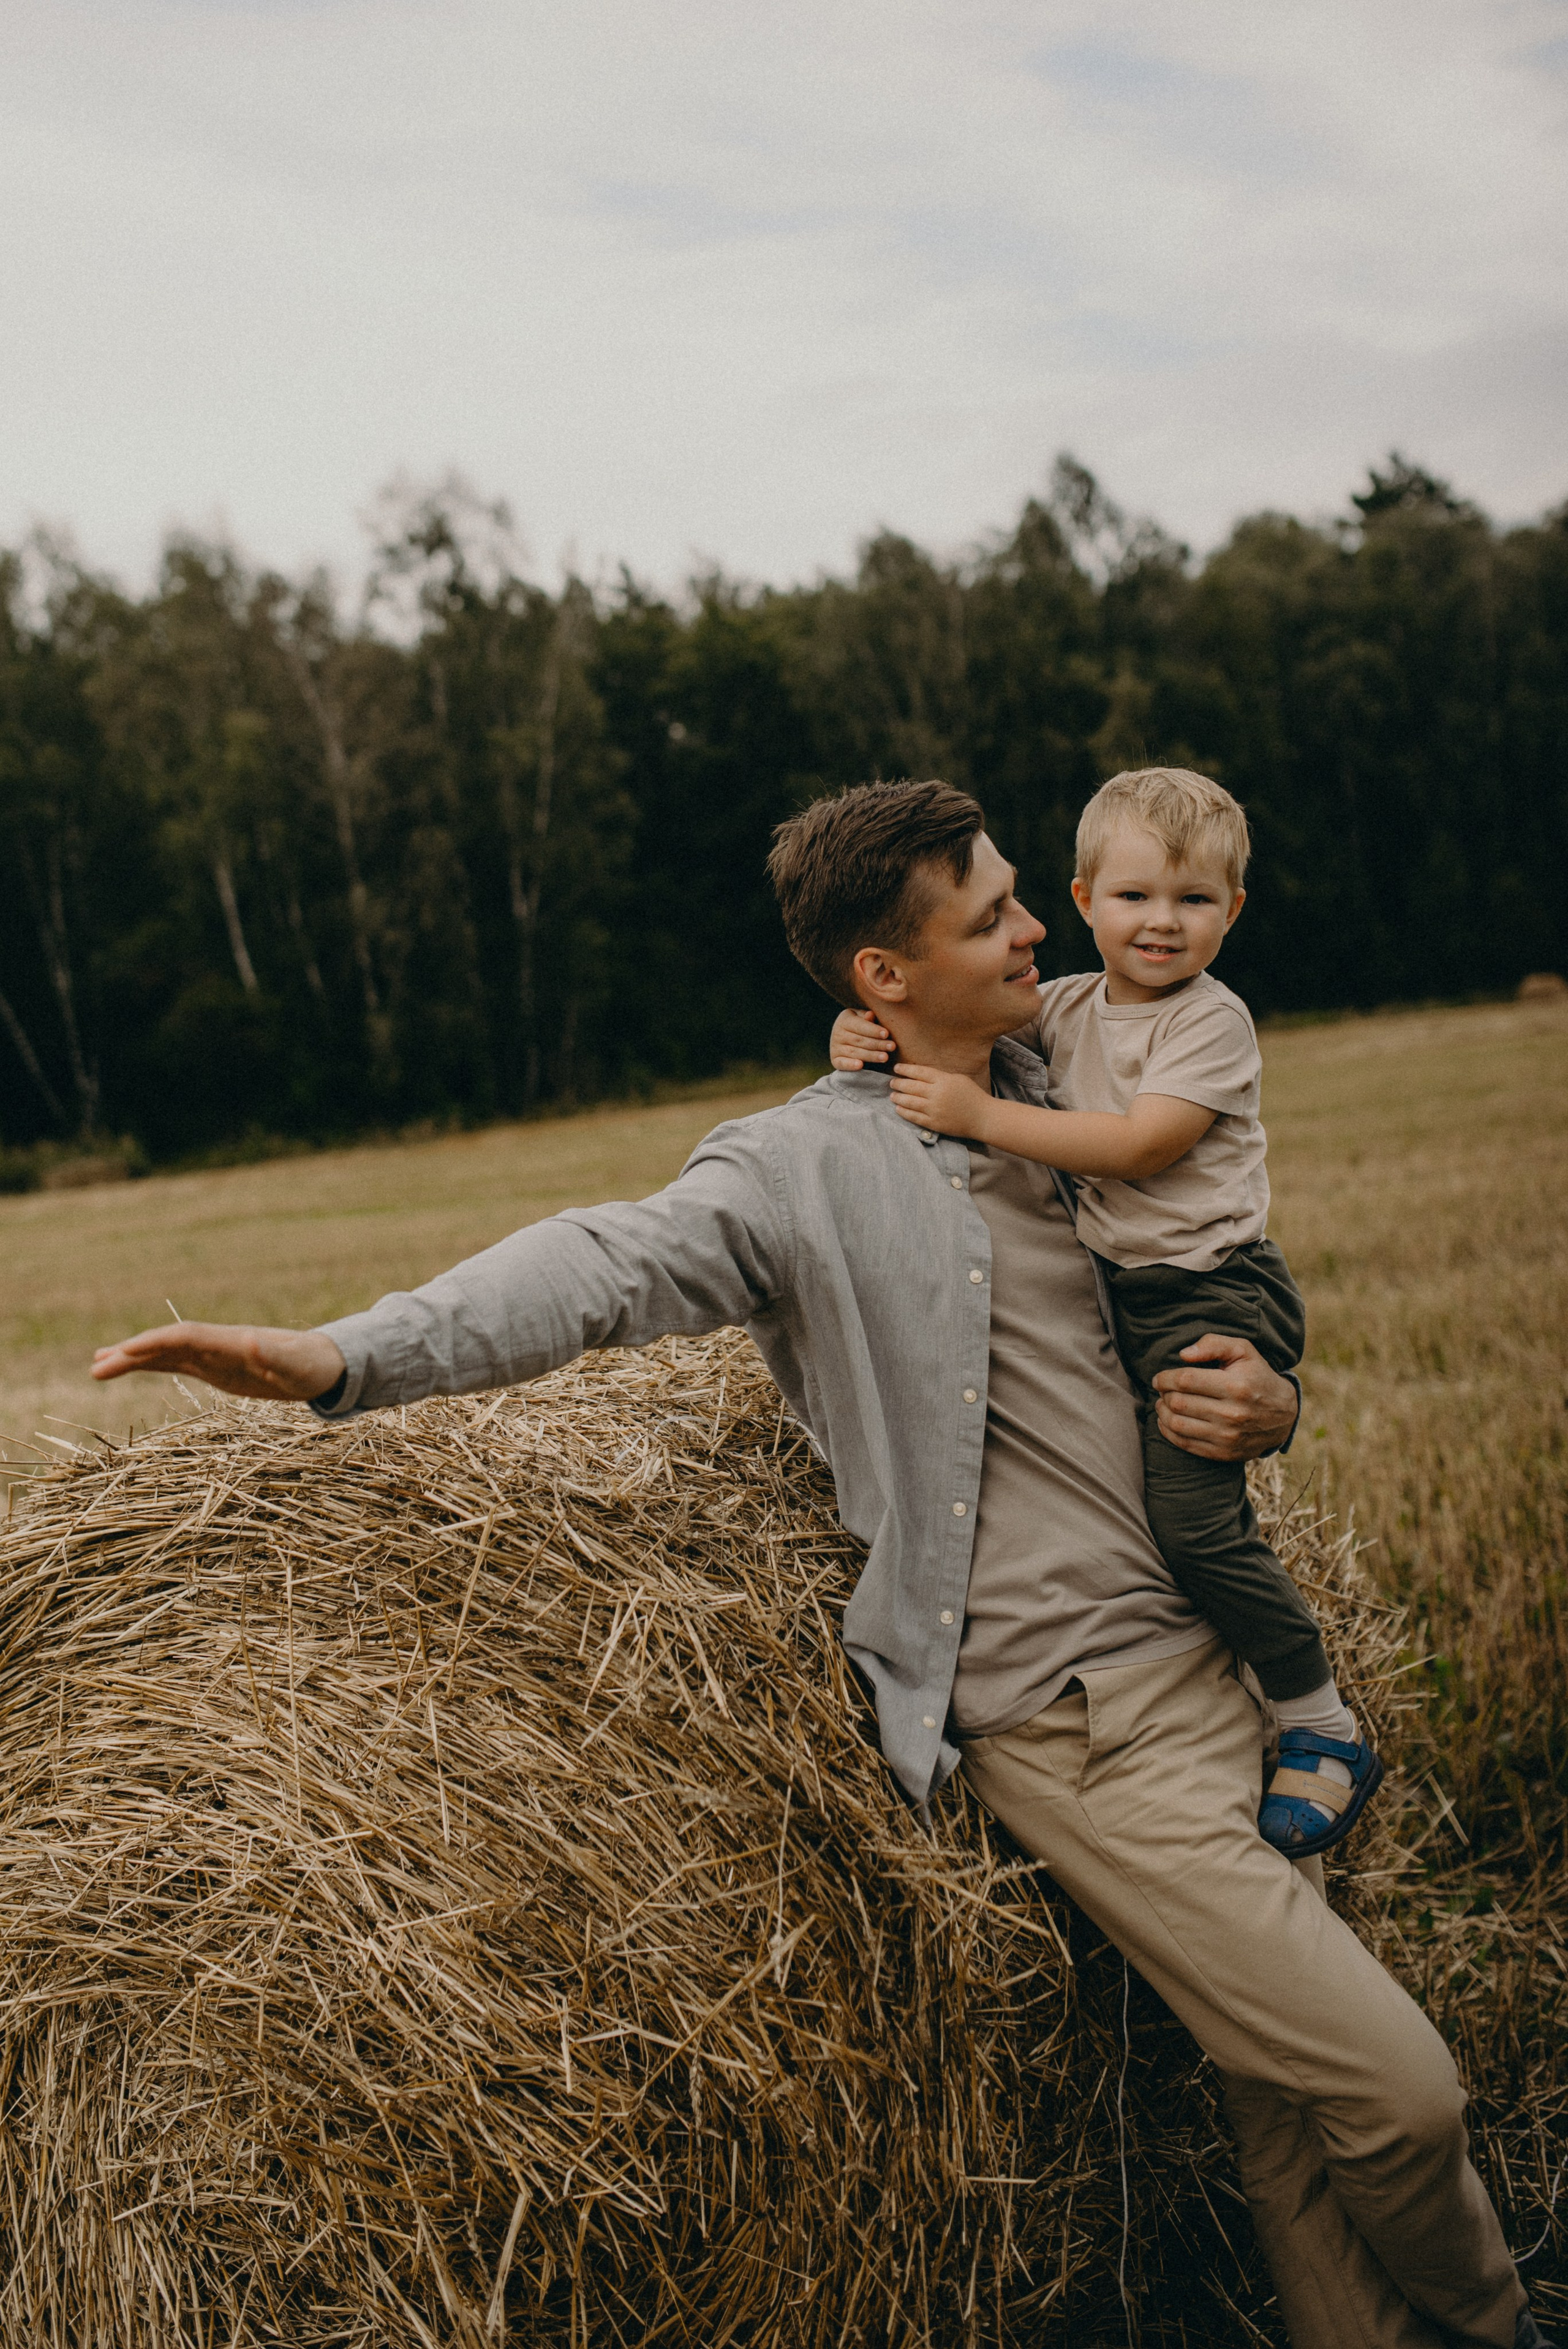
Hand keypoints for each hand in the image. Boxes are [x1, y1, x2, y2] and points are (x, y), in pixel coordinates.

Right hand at [91, 1322, 346, 1402]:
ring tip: (96, 1367)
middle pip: (166, 1345)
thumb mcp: (297, 1366)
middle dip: (131, 1354)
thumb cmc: (312, 1366)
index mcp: (231, 1341)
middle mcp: (216, 1344)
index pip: (184, 1338)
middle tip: (95, 1368)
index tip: (124, 1352)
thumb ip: (274, 1355)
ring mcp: (212, 1355)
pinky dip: (149, 1365)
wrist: (323, 1364)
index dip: (154, 1343)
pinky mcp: (214, 1368)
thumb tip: (251, 1338)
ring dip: (132, 1359)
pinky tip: (127, 1368)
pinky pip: (174, 1364)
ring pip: (164, 1354)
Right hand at [830, 1008, 894, 1068]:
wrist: (846, 1037)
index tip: (886, 1034)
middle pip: (859, 1040)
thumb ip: (867, 1017)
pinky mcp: (835, 1060)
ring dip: (871, 1055)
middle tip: (891, 1046)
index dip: (873, 1030)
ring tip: (885, 1057)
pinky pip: (842, 1063)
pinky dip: (850, 1065)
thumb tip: (870, 1015)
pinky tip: (860, 1065)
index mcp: (844, 1020)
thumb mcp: (863, 1017)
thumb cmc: (861, 1025)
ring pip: (855, 1052)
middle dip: (877, 1044)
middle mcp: (837, 1033)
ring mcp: (835, 1047)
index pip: (860, 1025)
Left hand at [888, 1062, 993, 1138]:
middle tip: (892, 1082)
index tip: (897, 1068)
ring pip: (910, 1102)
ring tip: (892, 1095)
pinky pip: (914, 1117)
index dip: (905, 1069)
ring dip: (898, 1097)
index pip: (919, 1072)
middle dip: (898, 1083)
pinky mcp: (934, 1123)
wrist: (983, 1118)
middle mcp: (937, 1094)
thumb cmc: (972, 1096)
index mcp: (944, 1080)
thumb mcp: (958, 1079)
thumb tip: (921, 1075)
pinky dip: (904, 1112)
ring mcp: (935, 1109)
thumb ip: (940, 1076)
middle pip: (911, 1086)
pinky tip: (898, 1108)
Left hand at [1152, 1334, 1299, 1461]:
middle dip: (1164, 1394)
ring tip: (1163, 1403)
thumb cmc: (1257, 1376)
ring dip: (1162, 1412)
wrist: (1284, 1415)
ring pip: (1178, 1424)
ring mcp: (1228, 1437)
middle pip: (1179, 1402)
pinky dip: (1168, 1432)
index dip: (1165, 1378)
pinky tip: (1167, 1421)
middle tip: (1162, 1389)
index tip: (1159, 1378)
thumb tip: (1184, 1354)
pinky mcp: (1224, 1454)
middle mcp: (1232, 1414)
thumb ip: (1213, 1344)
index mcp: (1236, 1386)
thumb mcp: (1243, 1351)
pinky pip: (1185, 1443)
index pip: (1186, 1380)